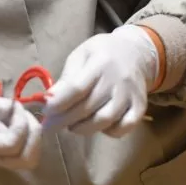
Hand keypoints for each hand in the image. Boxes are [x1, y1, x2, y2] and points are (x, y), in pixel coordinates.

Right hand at [0, 81, 41, 168]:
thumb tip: (16, 110)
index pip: (12, 144)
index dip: (21, 124)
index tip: (13, 105)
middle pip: (26, 159)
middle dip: (33, 135)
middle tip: (23, 113)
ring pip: (26, 159)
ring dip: (32, 137)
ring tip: (20, 116)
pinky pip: (20, 152)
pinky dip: (27, 137)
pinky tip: (16, 120)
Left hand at [43, 25, 158, 136]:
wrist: (136, 52)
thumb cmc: (101, 54)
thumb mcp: (80, 56)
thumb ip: (67, 78)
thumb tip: (48, 100)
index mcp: (100, 62)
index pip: (77, 87)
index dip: (59, 103)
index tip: (45, 112)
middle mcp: (118, 79)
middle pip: (88, 106)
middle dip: (64, 120)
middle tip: (50, 127)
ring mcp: (131, 94)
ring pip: (105, 120)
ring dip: (84, 128)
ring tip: (72, 126)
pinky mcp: (140, 106)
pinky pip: (124, 127)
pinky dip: (109, 132)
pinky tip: (98, 126)